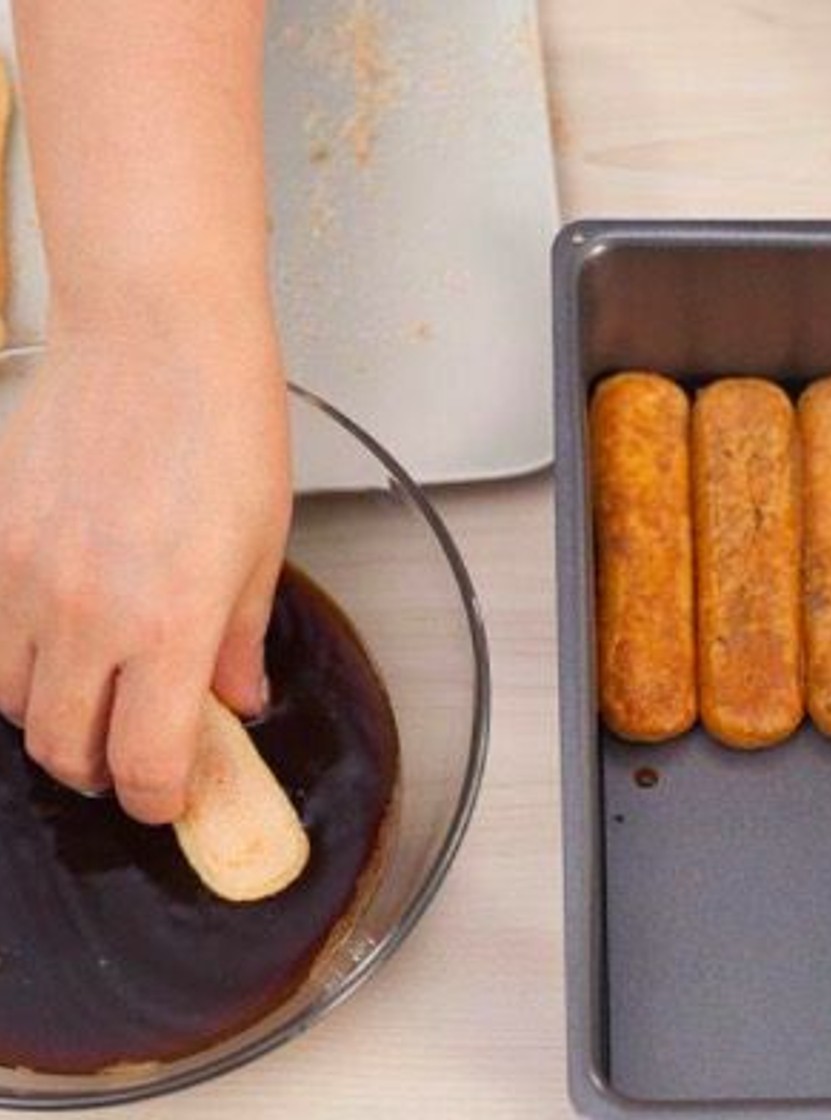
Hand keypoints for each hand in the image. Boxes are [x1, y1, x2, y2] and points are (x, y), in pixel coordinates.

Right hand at [0, 308, 290, 823]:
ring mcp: (22, 578)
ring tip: (91, 697)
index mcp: (171, 625)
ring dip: (51, 719)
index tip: (169, 795)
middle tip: (132, 755)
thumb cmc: (224, 427)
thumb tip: (237, 702)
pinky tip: (52, 639)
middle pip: (65, 747)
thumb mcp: (261, 546)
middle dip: (101, 769)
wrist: (154, 334)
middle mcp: (87, 615)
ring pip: (10, 703)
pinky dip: (13, 659)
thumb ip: (239, 639)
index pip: (145, 762)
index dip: (156, 798)